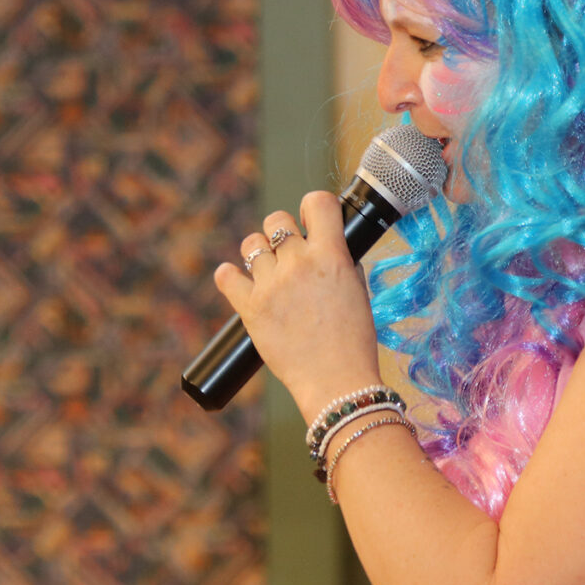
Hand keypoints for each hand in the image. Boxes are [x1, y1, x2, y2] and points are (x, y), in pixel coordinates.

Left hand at [212, 190, 383, 420]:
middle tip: (290, 255)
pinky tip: (237, 281)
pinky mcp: (250, 308)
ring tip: (268, 272)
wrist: (336, 382)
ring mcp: (271, 285)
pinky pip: (226, 276)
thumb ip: (342, 264)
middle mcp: (298, 264)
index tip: (312, 220)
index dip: (313, 207)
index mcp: (331, 256)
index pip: (317, 202)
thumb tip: (328, 250)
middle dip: (283, 232)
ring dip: (259, 253)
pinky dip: (229, 277)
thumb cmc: (353, 342)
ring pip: (251, 244)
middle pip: (277, 220)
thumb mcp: (358, 293)